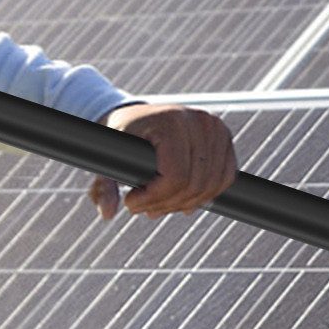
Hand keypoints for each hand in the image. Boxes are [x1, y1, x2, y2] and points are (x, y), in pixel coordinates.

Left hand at [90, 103, 236, 221]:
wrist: (138, 115)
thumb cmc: (121, 134)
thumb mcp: (106, 156)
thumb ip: (104, 184)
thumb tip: (108, 213)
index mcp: (171, 121)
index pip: (176, 177)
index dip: (154, 198)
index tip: (131, 203)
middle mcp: (199, 121)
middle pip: (193, 185)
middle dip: (166, 204)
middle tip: (145, 209)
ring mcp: (216, 128)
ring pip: (210, 186)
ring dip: (185, 204)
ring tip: (161, 206)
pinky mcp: (225, 137)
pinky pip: (225, 178)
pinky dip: (206, 195)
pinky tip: (183, 200)